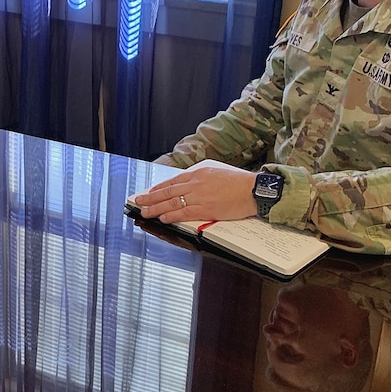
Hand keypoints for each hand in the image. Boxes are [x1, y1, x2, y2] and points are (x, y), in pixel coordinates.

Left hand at [131, 164, 256, 222]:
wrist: (252, 190)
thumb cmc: (238, 183)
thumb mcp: (216, 174)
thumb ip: (201, 180)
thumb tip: (190, 187)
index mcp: (198, 174)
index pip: (173, 181)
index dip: (159, 188)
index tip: (149, 192)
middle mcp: (195, 183)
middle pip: (167, 191)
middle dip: (151, 197)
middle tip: (138, 201)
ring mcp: (198, 196)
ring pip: (171, 202)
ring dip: (156, 207)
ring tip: (145, 211)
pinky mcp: (205, 209)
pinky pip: (183, 212)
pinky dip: (170, 215)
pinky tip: (162, 218)